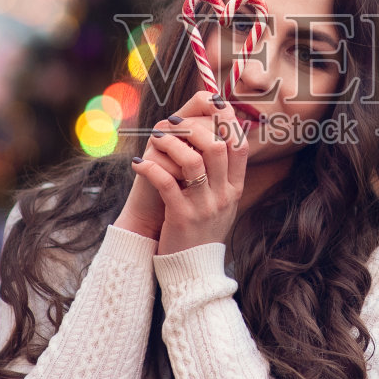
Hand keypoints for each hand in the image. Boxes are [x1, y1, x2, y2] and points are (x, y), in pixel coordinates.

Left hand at [128, 90, 248, 255]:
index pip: (240, 145)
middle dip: (193, 128)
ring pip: (192, 160)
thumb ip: (222, 174)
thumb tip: (217, 137)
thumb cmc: (202, 229)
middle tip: (173, 123)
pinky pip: (166, 183)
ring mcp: (204, 206)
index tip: (209, 107)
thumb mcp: (221, 202)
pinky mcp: (181, 217)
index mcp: (235, 188)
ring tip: (155, 139)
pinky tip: (138, 163)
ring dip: (171, 144)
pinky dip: (150, 168)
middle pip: (217, 146)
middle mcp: (224, 195)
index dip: (226, 121)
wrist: (192, 270)